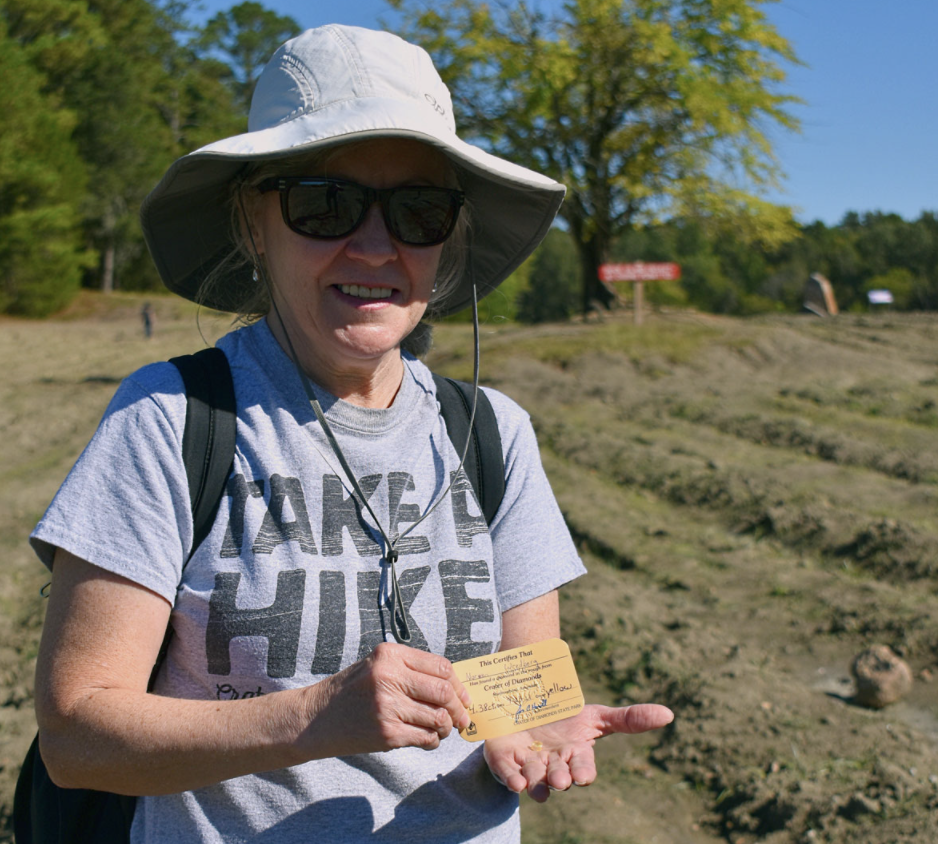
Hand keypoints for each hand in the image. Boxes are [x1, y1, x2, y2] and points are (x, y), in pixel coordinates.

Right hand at [305, 643, 471, 756]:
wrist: (315, 719)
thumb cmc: (351, 692)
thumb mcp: (377, 666)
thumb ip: (411, 670)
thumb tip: (454, 687)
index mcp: (390, 655)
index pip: (441, 666)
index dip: (458, 684)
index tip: (464, 697)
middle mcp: (389, 677)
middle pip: (443, 692)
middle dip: (459, 708)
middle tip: (462, 718)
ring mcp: (388, 706)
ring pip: (438, 718)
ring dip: (446, 727)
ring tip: (442, 729)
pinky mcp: (387, 733)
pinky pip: (425, 738)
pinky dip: (432, 740)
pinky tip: (426, 738)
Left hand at [482, 703, 672, 801]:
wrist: (528, 701)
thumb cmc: (566, 715)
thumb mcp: (596, 714)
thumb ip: (629, 718)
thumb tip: (670, 714)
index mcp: (575, 756)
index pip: (582, 769)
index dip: (582, 773)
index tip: (581, 776)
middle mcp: (552, 765)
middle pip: (558, 777)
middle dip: (559, 779)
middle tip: (561, 779)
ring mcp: (527, 764)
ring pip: (533, 778)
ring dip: (536, 781)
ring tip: (536, 781)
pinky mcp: (504, 760)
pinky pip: (506, 774)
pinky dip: (511, 779)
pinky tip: (515, 783)